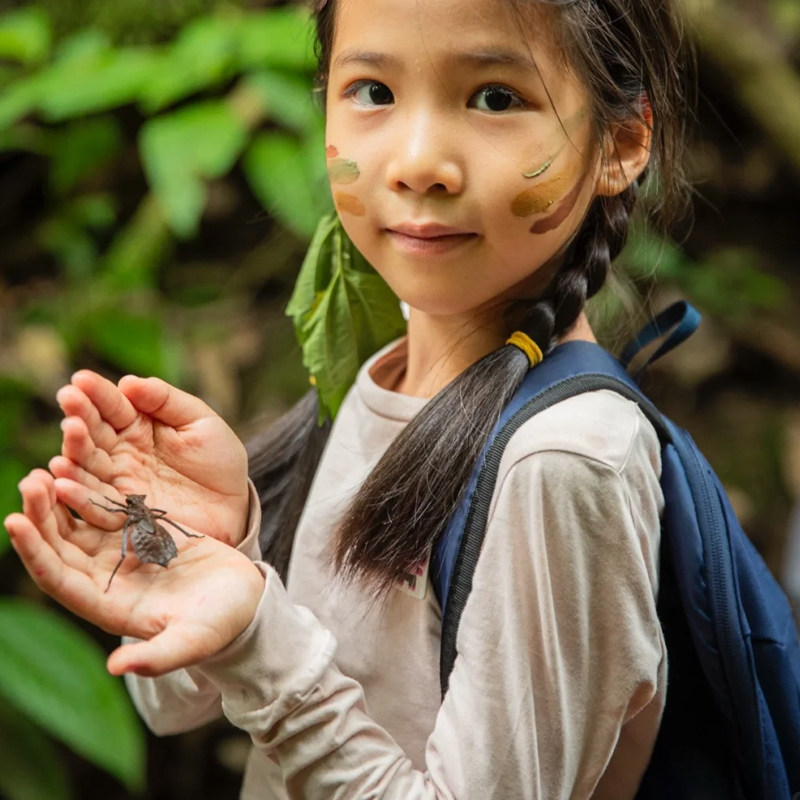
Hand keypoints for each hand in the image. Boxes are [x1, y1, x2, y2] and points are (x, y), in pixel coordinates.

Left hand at [5, 470, 263, 675]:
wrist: (244, 600)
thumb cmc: (219, 625)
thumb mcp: (192, 641)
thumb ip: (157, 657)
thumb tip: (117, 668)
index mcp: (107, 607)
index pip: (57, 578)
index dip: (35, 552)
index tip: (15, 520)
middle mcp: (105, 579)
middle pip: (58, 546)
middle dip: (40, 516)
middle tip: (29, 481)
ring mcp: (121, 554)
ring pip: (78, 524)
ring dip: (59, 499)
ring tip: (46, 467)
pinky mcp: (141, 532)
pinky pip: (108, 507)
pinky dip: (92, 488)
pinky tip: (83, 464)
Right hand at [51, 371, 249, 546]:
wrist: (233, 507)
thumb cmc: (219, 460)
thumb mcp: (201, 423)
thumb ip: (167, 401)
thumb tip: (128, 381)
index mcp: (139, 424)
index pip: (114, 405)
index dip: (98, 392)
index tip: (81, 379)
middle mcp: (121, 452)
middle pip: (94, 432)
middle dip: (80, 414)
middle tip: (68, 397)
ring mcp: (118, 482)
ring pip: (89, 464)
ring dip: (75, 448)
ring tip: (70, 431)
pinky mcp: (121, 513)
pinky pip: (96, 502)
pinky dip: (78, 491)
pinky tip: (63, 478)